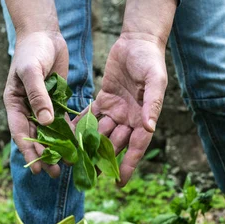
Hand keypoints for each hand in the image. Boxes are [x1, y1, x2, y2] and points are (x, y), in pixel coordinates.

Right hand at [3, 31, 67, 176]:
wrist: (45, 33)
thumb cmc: (33, 50)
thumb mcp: (32, 72)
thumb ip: (38, 96)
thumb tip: (46, 122)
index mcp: (14, 104)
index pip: (20, 133)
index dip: (28, 151)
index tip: (37, 167)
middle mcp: (27, 109)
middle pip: (36, 138)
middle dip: (45, 155)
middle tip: (54, 173)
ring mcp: (43, 108)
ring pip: (50, 134)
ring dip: (58, 149)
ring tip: (68, 164)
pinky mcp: (57, 103)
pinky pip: (64, 122)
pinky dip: (70, 134)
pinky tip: (78, 146)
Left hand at [89, 0, 176, 185]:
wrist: (139, 40)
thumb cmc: (151, 61)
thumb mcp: (155, 81)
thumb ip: (152, 104)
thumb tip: (149, 128)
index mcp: (144, 118)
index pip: (136, 147)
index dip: (128, 165)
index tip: (119, 183)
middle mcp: (129, 119)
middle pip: (115, 145)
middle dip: (103, 161)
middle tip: (89, 177)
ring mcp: (116, 110)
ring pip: (101, 133)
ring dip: (89, 147)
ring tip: (75, 161)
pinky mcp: (104, 100)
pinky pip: (91, 116)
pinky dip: (81, 126)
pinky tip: (69, 136)